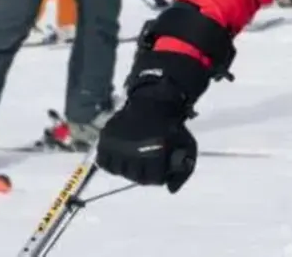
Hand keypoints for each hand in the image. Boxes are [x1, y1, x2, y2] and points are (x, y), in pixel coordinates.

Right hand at [96, 50, 209, 192]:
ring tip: (134, 160)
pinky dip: (111, 162)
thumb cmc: (172, 126)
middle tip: (146, 165)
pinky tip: (120, 157)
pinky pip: (104, 161)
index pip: (154, 179)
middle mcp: (135, 150)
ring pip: (120, 171)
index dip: (158, 177)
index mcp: (156, 153)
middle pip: (136, 178)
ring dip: (128, 169)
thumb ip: (184, 171)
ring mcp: (119, 144)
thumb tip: (171, 190)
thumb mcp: (187, 146)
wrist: (155, 101)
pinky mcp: (107, 138)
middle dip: (144, 174)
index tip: (159, 170)